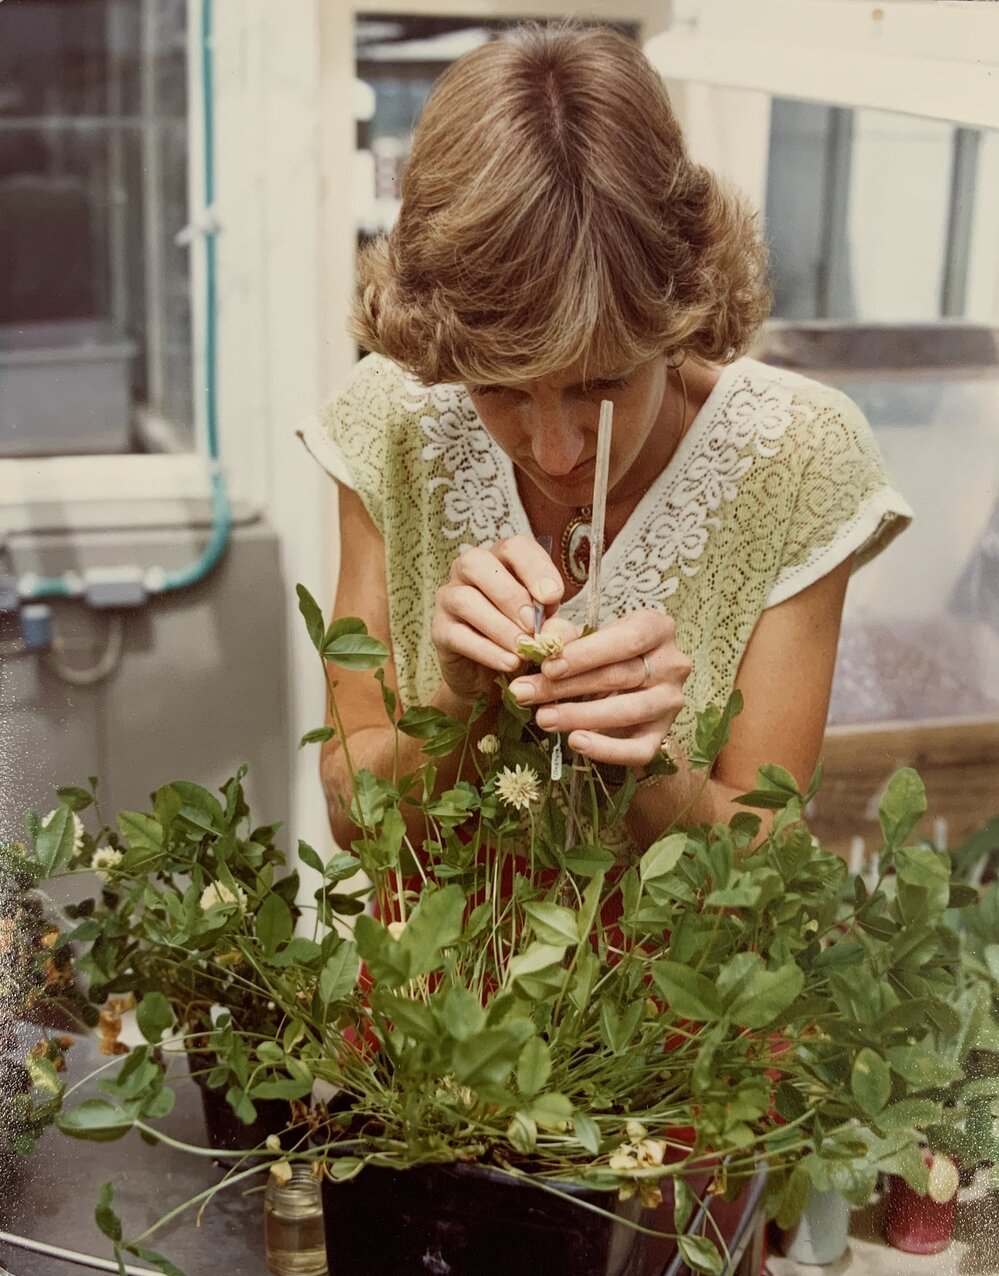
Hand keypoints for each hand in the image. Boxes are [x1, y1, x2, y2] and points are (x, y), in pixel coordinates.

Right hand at [431, 536, 563, 703]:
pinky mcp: (438, 630)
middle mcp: (469, 571)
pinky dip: (487, 650)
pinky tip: (509, 663)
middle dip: (510, 595)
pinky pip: (457, 635)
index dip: (535, 568)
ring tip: (524, 649)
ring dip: (499, 626)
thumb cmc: (520, 638)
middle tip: (534, 624)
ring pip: (465, 600)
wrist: (490, 676)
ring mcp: (449, 598)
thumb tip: (558, 631)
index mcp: (501, 560)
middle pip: (478, 563)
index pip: (514, 547)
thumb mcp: (545, 628)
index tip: (554, 596)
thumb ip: (555, 625)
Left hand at [508, 610, 690, 767]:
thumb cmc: (605, 653)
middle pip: (620, 677)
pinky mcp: (663, 734)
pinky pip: (640, 750)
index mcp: (657, 628)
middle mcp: (672, 664)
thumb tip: (543, 643)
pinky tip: (576, 742)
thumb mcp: (588, 636)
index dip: (585, 655)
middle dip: (567, 686)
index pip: (626, 640)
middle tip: (525, 693)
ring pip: (629, 711)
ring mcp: (671, 701)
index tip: (547, 666)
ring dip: (580, 716)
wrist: (629, 683)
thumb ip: (566, 636)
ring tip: (543, 718)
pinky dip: (606, 749)